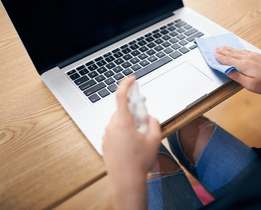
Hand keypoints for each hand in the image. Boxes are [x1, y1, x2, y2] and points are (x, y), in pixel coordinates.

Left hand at [102, 76, 160, 209]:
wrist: (126, 181)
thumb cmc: (139, 162)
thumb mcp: (155, 140)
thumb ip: (154, 123)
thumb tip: (150, 118)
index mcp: (123, 123)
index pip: (121, 96)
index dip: (126, 84)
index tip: (132, 79)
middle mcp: (112, 127)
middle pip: (122, 110)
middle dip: (133, 112)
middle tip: (143, 122)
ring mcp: (107, 136)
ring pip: (118, 121)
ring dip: (128, 124)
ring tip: (138, 139)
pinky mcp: (105, 144)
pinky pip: (115, 131)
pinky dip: (123, 132)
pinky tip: (131, 146)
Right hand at [215, 46, 260, 94]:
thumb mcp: (249, 84)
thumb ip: (237, 77)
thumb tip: (227, 71)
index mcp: (245, 65)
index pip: (229, 60)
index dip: (220, 58)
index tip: (214, 55)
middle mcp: (249, 58)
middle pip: (233, 54)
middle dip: (223, 51)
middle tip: (216, 48)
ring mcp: (256, 56)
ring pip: (239, 51)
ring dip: (230, 49)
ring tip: (224, 47)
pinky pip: (246, 51)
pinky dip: (239, 50)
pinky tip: (239, 50)